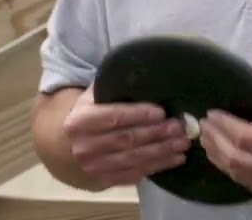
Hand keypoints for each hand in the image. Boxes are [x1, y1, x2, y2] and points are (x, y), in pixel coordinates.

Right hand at [62, 84, 191, 188]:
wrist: (68, 145)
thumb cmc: (90, 114)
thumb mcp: (93, 96)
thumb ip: (112, 86)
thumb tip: (144, 70)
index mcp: (80, 121)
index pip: (113, 117)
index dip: (138, 115)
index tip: (161, 112)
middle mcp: (84, 146)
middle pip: (126, 139)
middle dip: (156, 133)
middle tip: (179, 127)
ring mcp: (94, 167)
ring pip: (133, 159)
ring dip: (162, 152)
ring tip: (183, 143)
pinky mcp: (104, 181)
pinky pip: (134, 174)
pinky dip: (157, 167)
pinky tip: (174, 159)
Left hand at [199, 55, 251, 202]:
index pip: (245, 137)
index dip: (223, 126)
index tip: (211, 114)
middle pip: (236, 159)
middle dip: (215, 142)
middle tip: (204, 127)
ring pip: (238, 175)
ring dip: (219, 158)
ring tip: (208, 141)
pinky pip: (249, 185)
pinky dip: (233, 171)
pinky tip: (224, 158)